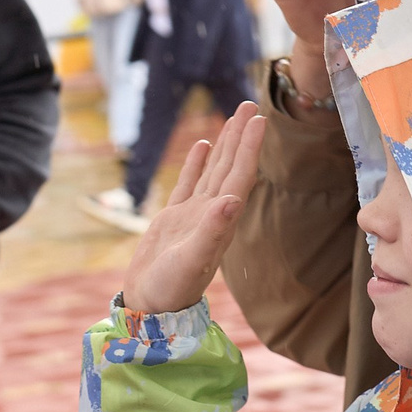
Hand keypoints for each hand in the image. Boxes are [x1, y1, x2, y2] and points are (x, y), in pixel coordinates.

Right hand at [121, 103, 266, 315]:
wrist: (152, 308)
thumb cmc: (171, 288)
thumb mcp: (192, 260)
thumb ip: (212, 231)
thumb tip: (233, 199)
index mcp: (221, 221)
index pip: (239, 176)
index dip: (249, 148)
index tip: (259, 119)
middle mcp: (212, 214)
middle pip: (230, 167)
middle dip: (240, 136)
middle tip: (249, 104)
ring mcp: (193, 215)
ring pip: (213, 171)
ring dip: (224, 145)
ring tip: (233, 117)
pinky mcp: (174, 220)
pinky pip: (189, 183)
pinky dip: (197, 163)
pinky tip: (203, 145)